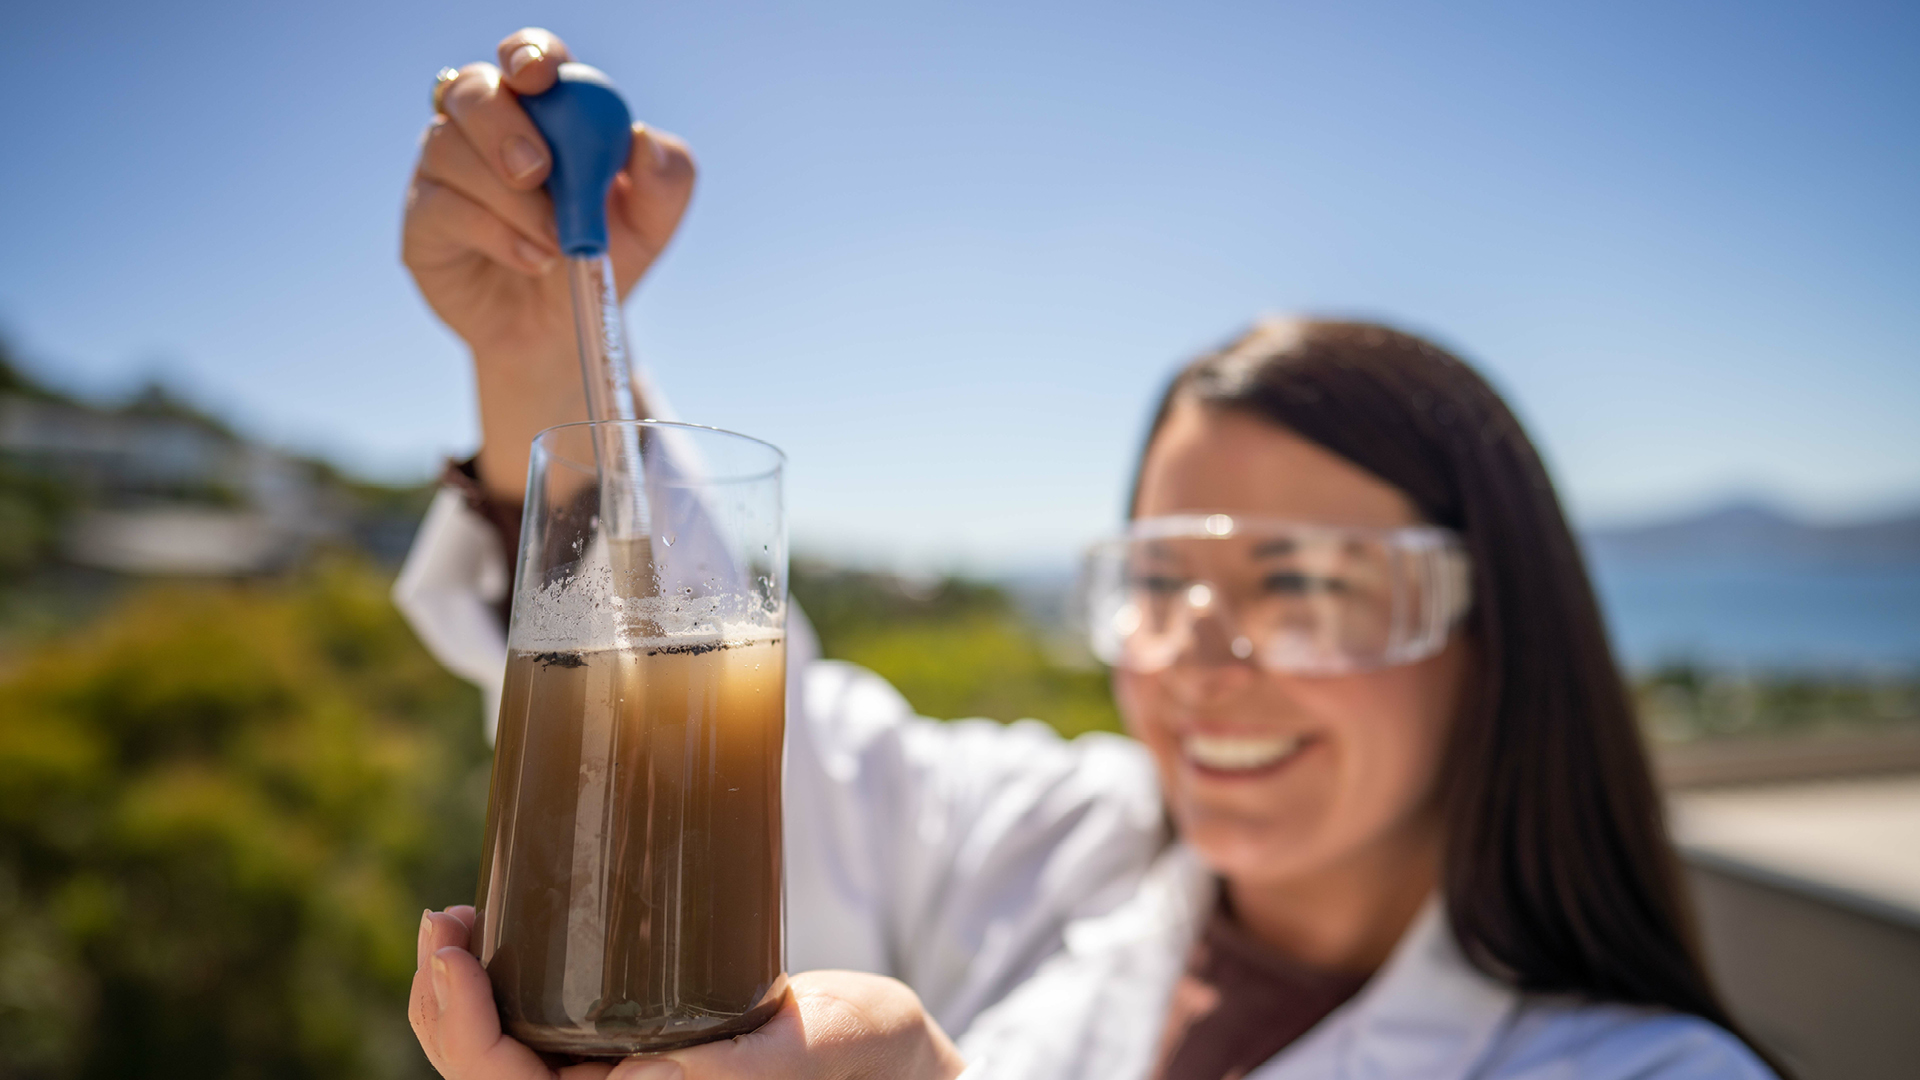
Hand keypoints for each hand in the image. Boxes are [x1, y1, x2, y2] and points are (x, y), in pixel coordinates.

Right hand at [400, 27, 695, 496]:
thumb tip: (644, 139)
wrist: (564, 332)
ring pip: (450, 148)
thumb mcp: (651, 224)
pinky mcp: (423, 217)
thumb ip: (666, 179)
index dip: (528, 55)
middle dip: (502, 124)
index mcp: (543, 110)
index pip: (526, 58)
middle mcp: (484, 128)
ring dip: (510, 199)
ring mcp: (445, 169)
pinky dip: (494, 232)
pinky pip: (442, 205)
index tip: (541, 77)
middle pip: (472, 90)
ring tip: (553, 245)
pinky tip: (529, 258)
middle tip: (537, 170)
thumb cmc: (602, 259)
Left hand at [411, 907, 966, 1079]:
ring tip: (451, 925)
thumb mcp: (809, 1051)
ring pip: (504, 1062)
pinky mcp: (633, 1054)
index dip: (465, 1034)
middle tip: (442, 921)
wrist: (899, 1057)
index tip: (451, 955)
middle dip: (444, 1008)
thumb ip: (733, 1074)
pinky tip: (495, 943)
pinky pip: (541, 1039)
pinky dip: (500, 994)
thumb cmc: (866, 1058)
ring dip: (460, 1001)